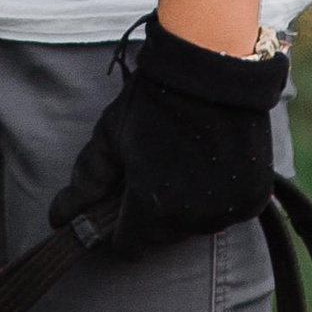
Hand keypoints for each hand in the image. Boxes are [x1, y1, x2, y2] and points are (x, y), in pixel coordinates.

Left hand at [47, 14, 285, 258]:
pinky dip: (218, 196)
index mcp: (151, 208)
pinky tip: (211, 160)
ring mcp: (226, 212)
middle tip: (154, 167)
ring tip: (183, 157)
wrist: (211, 66)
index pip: (129, 246)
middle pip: (162, 236)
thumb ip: (85, 182)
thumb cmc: (154, 98)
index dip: (120, 224)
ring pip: (195, 225)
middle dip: (152, 211)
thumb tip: (57, 218)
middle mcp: (191, 221)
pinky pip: (227, 212)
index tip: (123, 197)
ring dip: (186, 205)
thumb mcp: (111, 135)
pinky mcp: (254, 200)